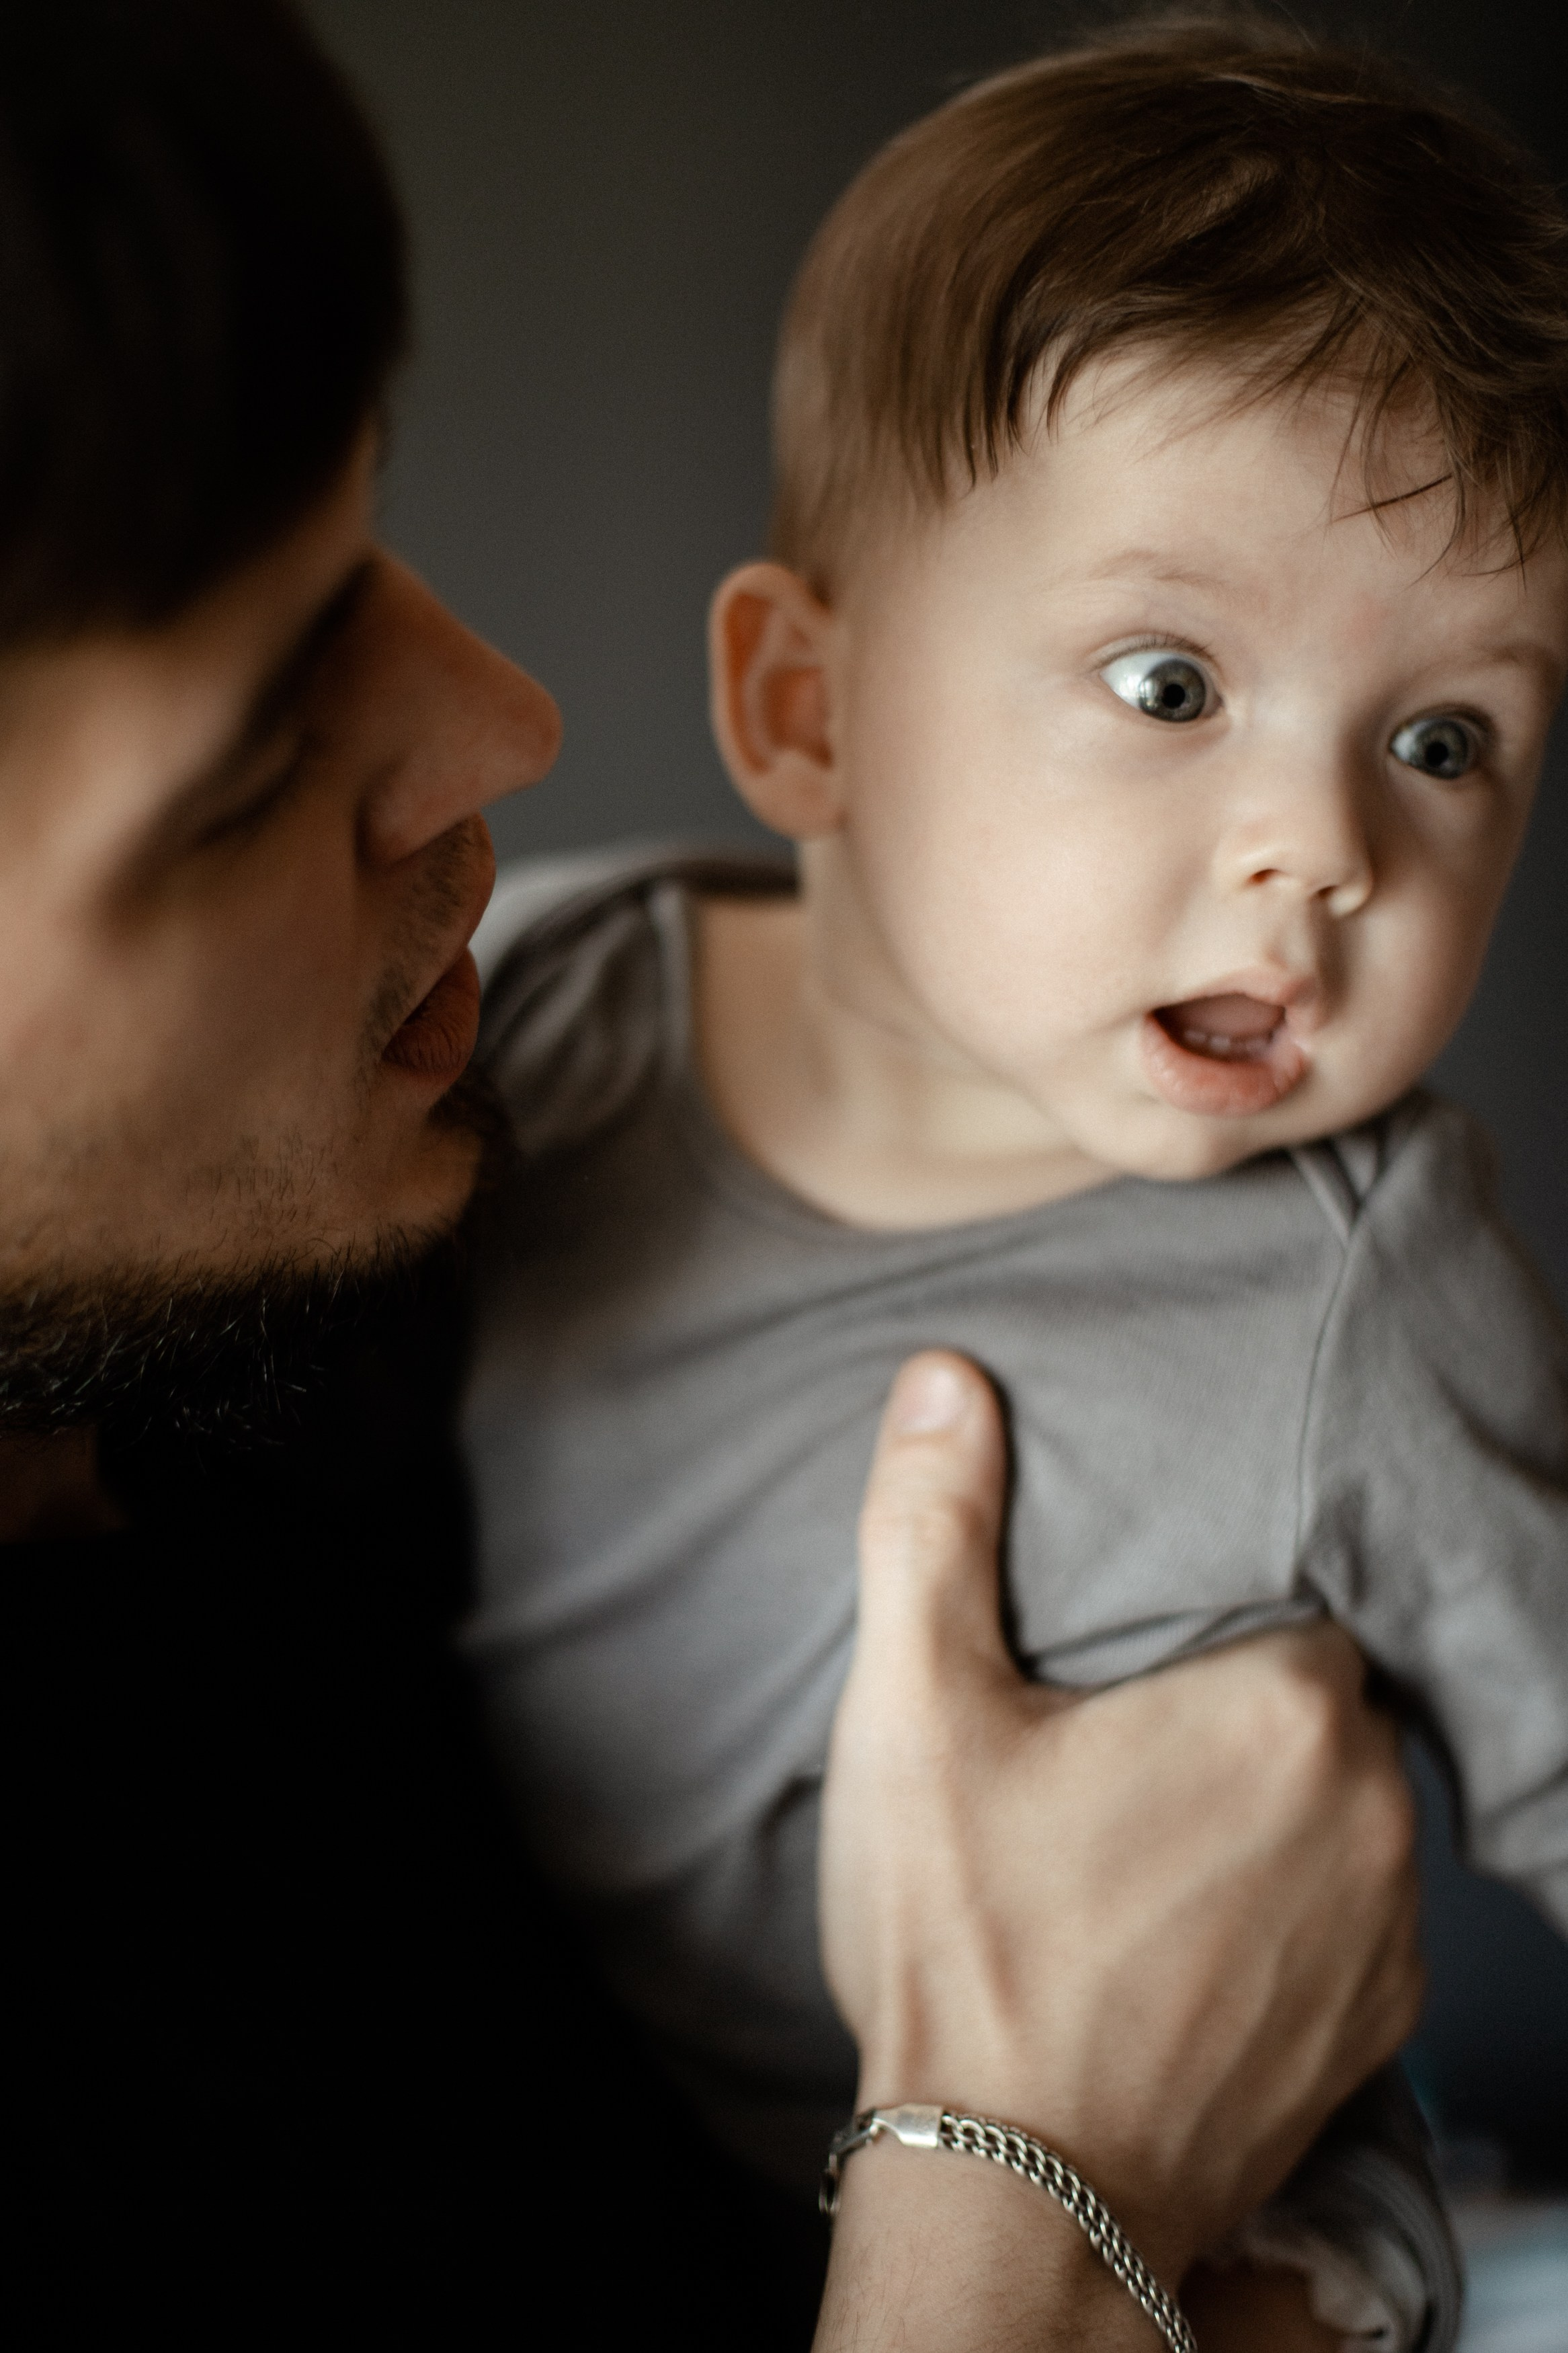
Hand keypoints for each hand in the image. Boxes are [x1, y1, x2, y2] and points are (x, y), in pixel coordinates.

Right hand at [818, 1351, 1421, 2300]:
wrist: (1014, 2194)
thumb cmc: (968, 1948)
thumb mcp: (914, 1714)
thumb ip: (932, 1528)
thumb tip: (944, 1380)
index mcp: (1280, 1707)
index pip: (1297, 1588)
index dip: (1218, 1596)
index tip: (1142, 1627)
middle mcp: (1371, 1811)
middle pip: (1323, 1694)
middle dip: (1236, 1695)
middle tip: (1121, 1722)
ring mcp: (1385, 1930)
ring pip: (1344, 1803)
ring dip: (1269, 1799)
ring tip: (1147, 1821)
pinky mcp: (1372, 2027)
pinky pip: (1354, 1911)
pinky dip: (1289, 1900)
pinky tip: (1186, 1914)